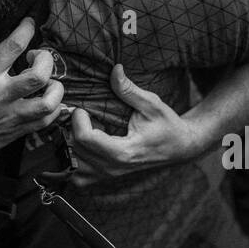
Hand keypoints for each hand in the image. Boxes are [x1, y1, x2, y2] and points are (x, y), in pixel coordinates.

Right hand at [0, 19, 65, 174]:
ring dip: (55, 88)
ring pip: (49, 102)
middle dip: (45, 60)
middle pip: (39, 75)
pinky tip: (45, 100)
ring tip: (48, 81)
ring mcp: (12, 115)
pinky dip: (53, 109)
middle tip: (37, 57)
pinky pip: (46, 121)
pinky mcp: (17, 131)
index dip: (25, 29)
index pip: (12, 47)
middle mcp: (1, 95)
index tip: (28, 23)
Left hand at [69, 65, 194, 187]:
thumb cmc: (166, 124)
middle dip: (70, 130)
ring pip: (72, 167)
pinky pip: (78, 177)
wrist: (179, 148)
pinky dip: (73, 162)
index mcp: (124, 151)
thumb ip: (129, 90)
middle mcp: (113, 168)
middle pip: (75, 151)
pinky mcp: (105, 178)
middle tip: (78, 115)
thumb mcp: (152, 104)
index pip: (86, 138)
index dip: (78, 120)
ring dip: (69, 146)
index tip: (83, 108)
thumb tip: (115, 69)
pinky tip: (79, 145)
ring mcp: (108, 176)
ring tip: (78, 130)